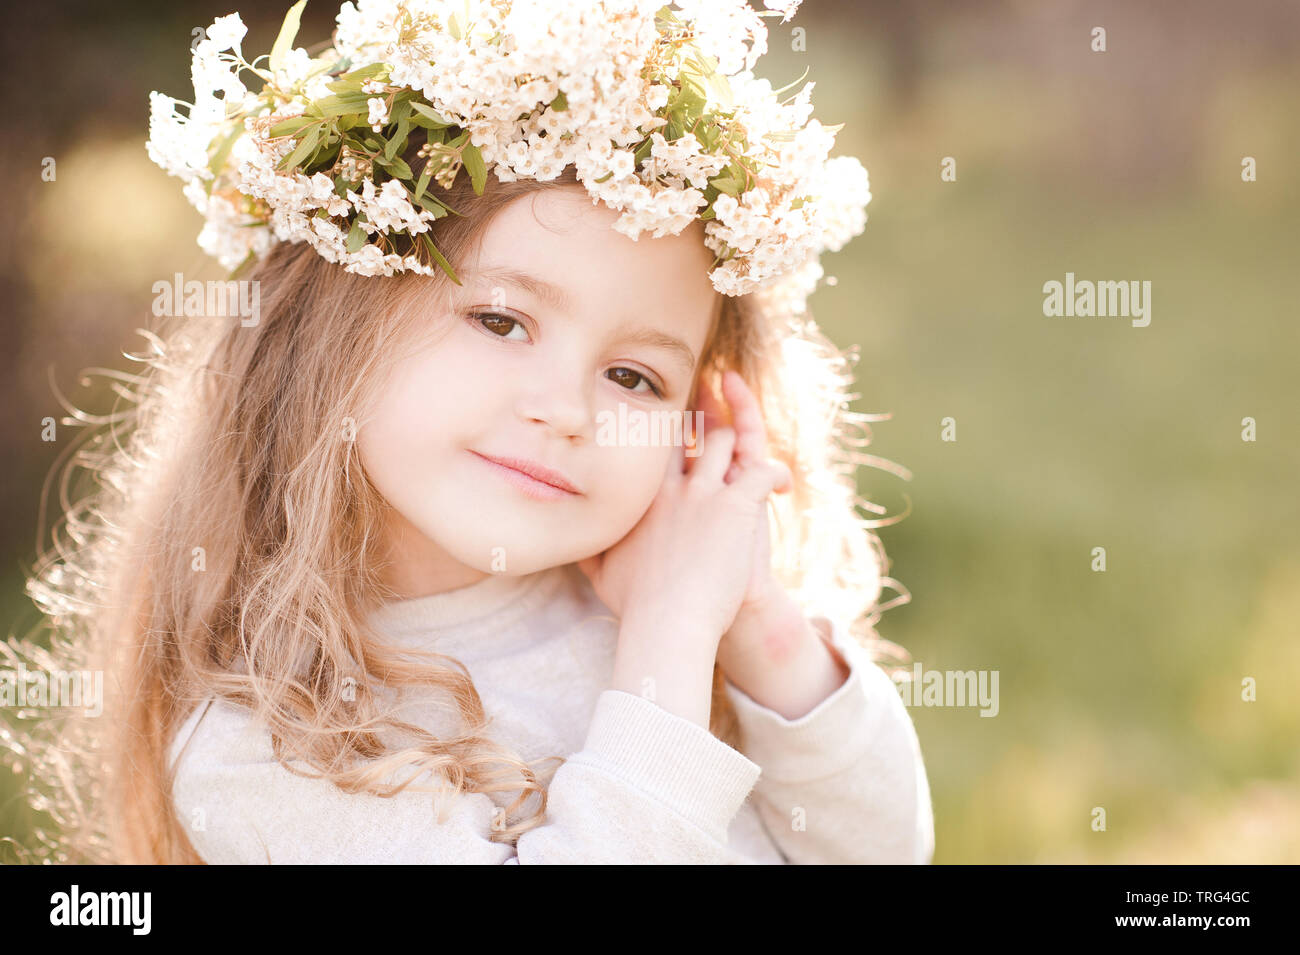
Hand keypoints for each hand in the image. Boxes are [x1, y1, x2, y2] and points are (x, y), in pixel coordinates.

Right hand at [577, 375, 791, 643]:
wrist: (667, 623)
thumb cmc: (635, 605)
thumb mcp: (599, 573)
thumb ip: (585, 549)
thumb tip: (565, 544)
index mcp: (642, 496)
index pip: (652, 445)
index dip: (663, 427)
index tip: (670, 419)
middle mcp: (671, 486)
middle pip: (686, 431)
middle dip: (700, 414)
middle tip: (712, 405)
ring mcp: (703, 493)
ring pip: (725, 440)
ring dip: (739, 437)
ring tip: (749, 445)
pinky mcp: (734, 507)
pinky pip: (762, 471)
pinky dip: (776, 474)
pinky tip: (782, 486)